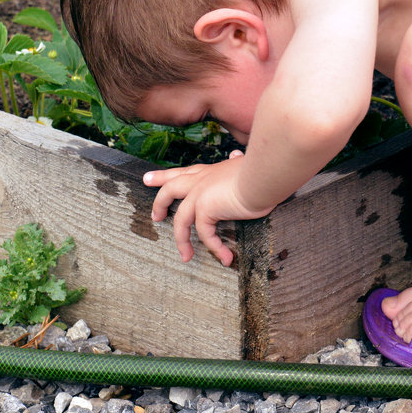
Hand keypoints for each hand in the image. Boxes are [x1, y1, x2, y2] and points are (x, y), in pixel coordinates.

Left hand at [143, 150, 264, 265]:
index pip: (182, 173)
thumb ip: (237, 162)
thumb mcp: (244, 164)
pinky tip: (226, 258)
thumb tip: (236, 155)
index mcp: (208, 171)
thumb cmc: (259, 169)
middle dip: (159, 202)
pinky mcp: (205, 209)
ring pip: (181, 220)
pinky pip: (205, 234)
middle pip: (170, 190)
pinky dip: (216, 248)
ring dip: (182, 241)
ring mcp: (199, 194)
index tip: (148, 179)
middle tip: (154, 217)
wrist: (263, 174)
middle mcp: (200, 180)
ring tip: (185, 256)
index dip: (164, 177)